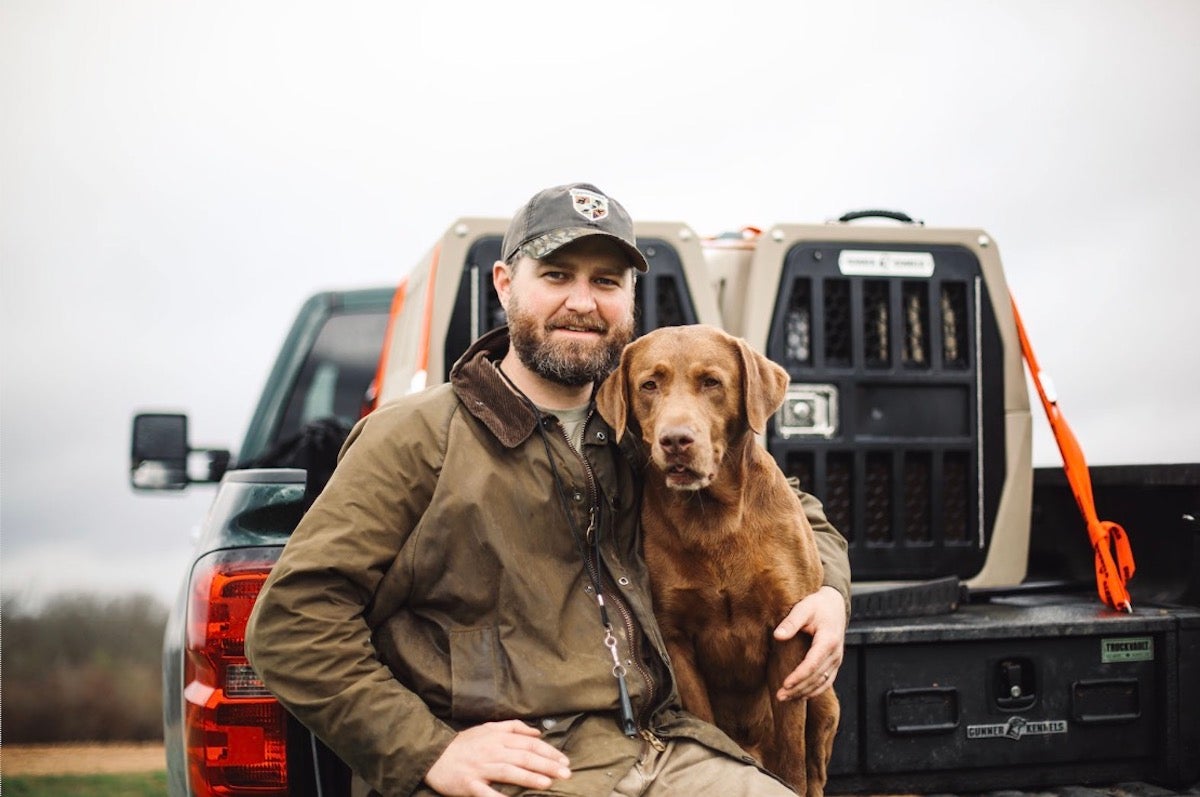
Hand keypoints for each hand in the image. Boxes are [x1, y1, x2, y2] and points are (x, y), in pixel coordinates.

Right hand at [423, 719, 571, 795]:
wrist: (434, 756)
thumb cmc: (465, 743)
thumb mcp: (488, 728)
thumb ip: (514, 727)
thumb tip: (538, 731)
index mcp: (498, 737)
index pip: (529, 743)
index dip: (549, 751)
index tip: (564, 761)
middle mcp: (491, 751)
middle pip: (523, 756)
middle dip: (546, 765)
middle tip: (566, 774)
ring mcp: (480, 768)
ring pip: (509, 771)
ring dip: (529, 777)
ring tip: (547, 783)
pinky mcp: (469, 785)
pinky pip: (487, 793)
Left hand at [773, 586, 846, 700]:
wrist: (835, 605)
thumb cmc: (817, 606)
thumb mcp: (803, 608)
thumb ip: (791, 622)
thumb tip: (777, 636)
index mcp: (828, 640)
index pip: (812, 664)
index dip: (799, 676)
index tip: (784, 684)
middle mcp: (835, 654)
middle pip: (816, 677)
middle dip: (798, 688)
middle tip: (779, 696)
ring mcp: (837, 660)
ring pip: (821, 683)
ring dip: (804, 692)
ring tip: (785, 698)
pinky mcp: (835, 663)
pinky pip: (826, 681)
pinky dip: (814, 690)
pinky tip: (800, 696)